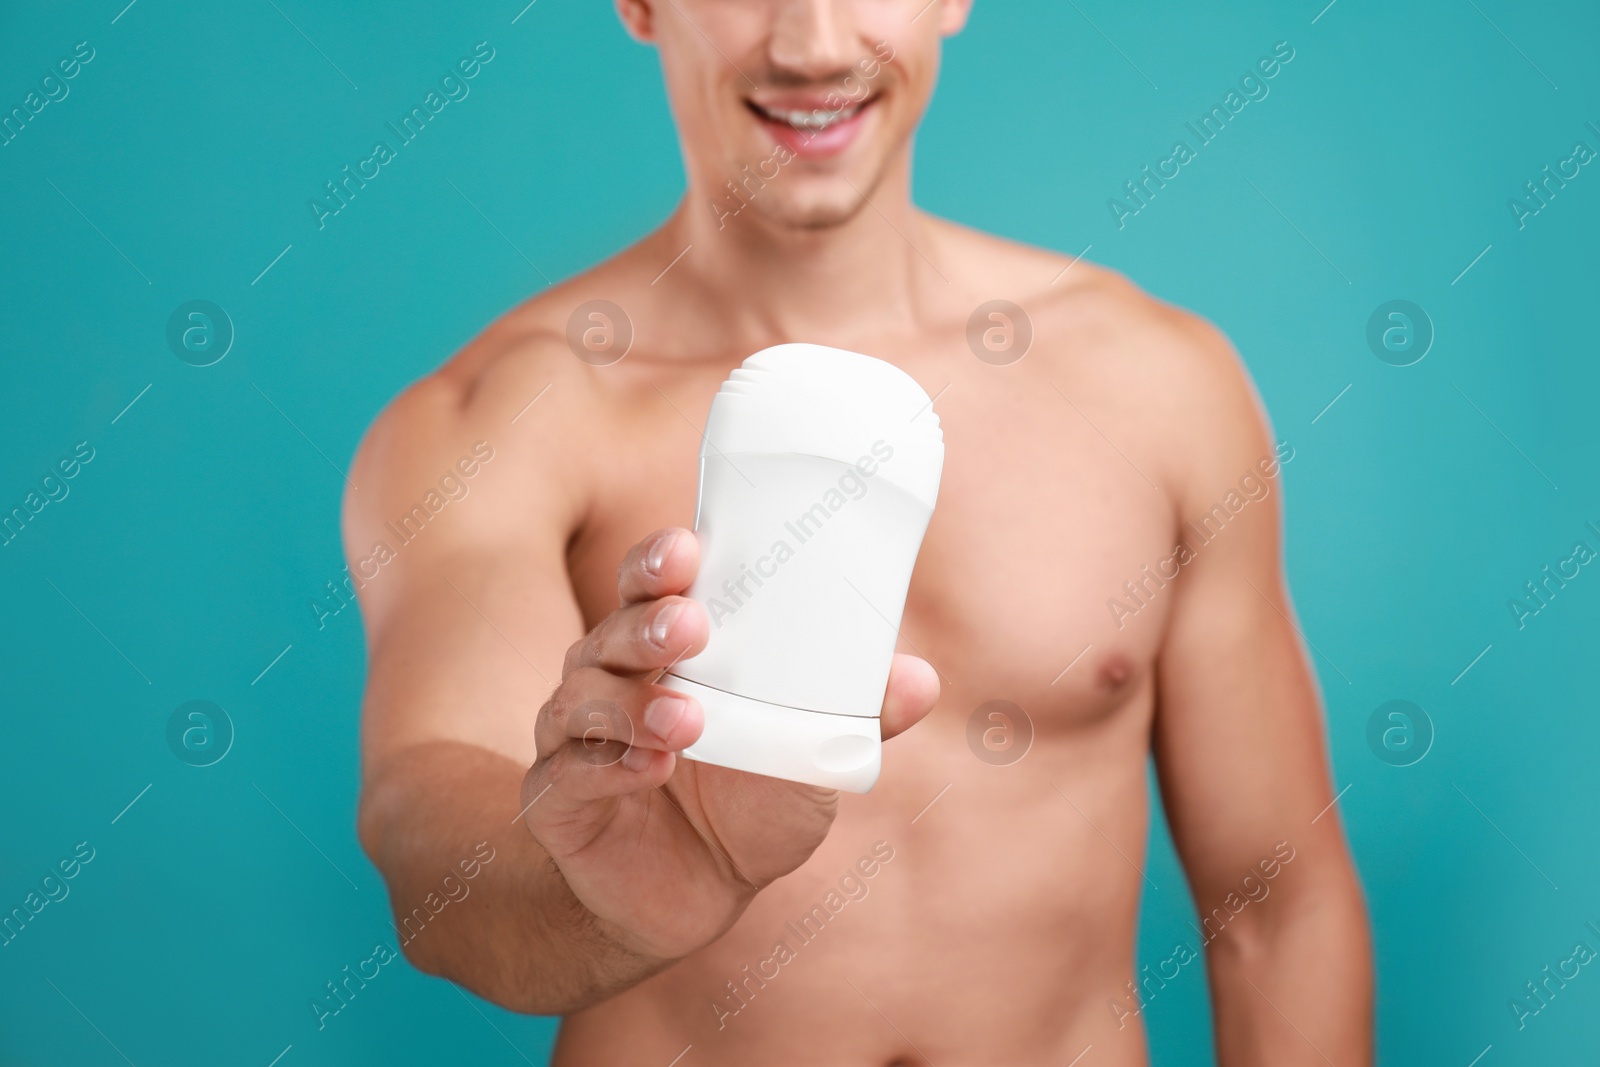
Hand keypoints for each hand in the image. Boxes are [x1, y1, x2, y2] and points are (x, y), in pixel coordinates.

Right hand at [521, 526, 938, 960]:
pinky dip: (609, 765)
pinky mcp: (558, 798)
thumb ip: (857, 719)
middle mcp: (612, 678)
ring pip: (584, 696)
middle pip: (613, 629)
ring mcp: (577, 736)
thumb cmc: (748, 804)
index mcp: (667, 650)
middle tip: (691, 627)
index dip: (661, 560)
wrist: (690, 897)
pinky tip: (648, 768)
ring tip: (686, 719)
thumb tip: (920, 678)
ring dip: (634, 702)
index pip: (651, 585)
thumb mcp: (808, 761)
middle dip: (648, 621)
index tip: (690, 548)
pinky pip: (569, 770)